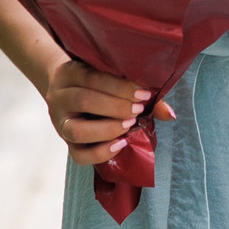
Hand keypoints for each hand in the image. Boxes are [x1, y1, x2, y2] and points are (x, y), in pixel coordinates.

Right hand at [45, 59, 170, 162]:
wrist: (66, 90)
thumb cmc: (96, 82)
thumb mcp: (109, 77)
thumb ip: (138, 91)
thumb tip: (168, 114)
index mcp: (69, 73)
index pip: (92, 77)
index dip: (119, 87)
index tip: (144, 94)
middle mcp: (59, 97)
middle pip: (83, 101)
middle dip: (115, 106)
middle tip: (138, 111)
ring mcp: (59, 122)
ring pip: (76, 130)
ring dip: (107, 129)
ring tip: (129, 126)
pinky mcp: (66, 143)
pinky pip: (78, 155)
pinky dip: (101, 153)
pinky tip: (120, 145)